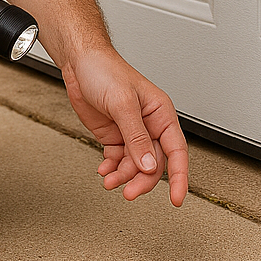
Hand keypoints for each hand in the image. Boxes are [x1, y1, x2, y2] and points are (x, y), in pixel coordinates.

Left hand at [62, 47, 187, 205]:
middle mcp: (149, 125)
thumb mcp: (122, 103)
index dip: (180, 176)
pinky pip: (118, 160)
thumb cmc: (105, 71)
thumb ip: (136, 136)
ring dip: (123, 176)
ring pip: (134, 165)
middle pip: (153, 163)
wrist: (80, 62)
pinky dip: (112, 169)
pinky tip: (104, 171)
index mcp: (161, 114)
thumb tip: (149, 165)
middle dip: (142, 180)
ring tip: (109, 180)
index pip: (177, 151)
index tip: (177, 198)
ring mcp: (131, 132)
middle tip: (129, 192)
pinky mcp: (114, 136)